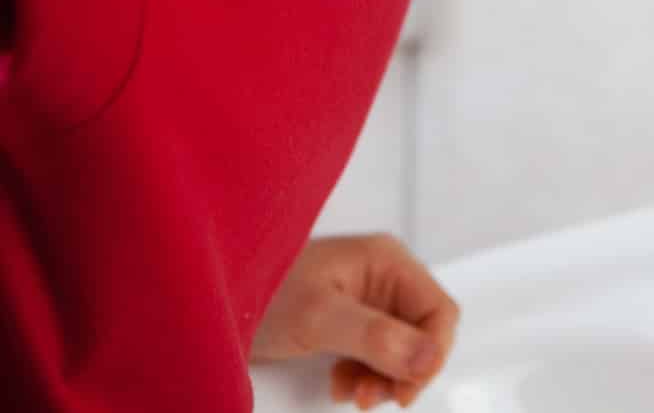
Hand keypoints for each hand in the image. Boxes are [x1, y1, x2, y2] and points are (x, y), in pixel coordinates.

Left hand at [251, 233, 460, 408]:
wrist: (207, 302)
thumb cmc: (260, 294)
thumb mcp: (318, 318)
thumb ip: (376, 337)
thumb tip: (431, 358)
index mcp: (388, 262)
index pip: (438, 311)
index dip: (431, 354)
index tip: (405, 391)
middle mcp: (384, 277)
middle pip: (423, 331)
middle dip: (404, 370)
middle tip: (372, 397)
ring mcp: (367, 299)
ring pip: (402, 347)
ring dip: (385, 377)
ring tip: (353, 394)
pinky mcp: (348, 320)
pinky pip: (376, 353)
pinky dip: (365, 375)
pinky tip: (339, 383)